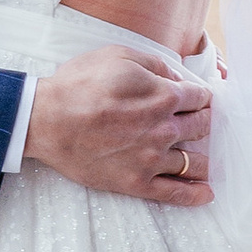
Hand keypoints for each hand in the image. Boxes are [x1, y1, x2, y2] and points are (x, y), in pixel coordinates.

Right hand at [24, 51, 214, 206]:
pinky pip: (175, 193)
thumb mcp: (118, 56)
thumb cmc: (78, 85)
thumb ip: (155, 64)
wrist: (46, 120)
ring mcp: (152, 159)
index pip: (199, 96)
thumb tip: (177, 76)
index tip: (199, 98)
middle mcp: (164, 129)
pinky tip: (206, 194)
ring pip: (196, 162)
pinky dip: (194, 195)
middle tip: (202, 121)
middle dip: (205, 121)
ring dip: (205, 157)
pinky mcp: (136, 182)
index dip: (201, 95)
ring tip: (206, 155)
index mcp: (163, 96)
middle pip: (202, 126)